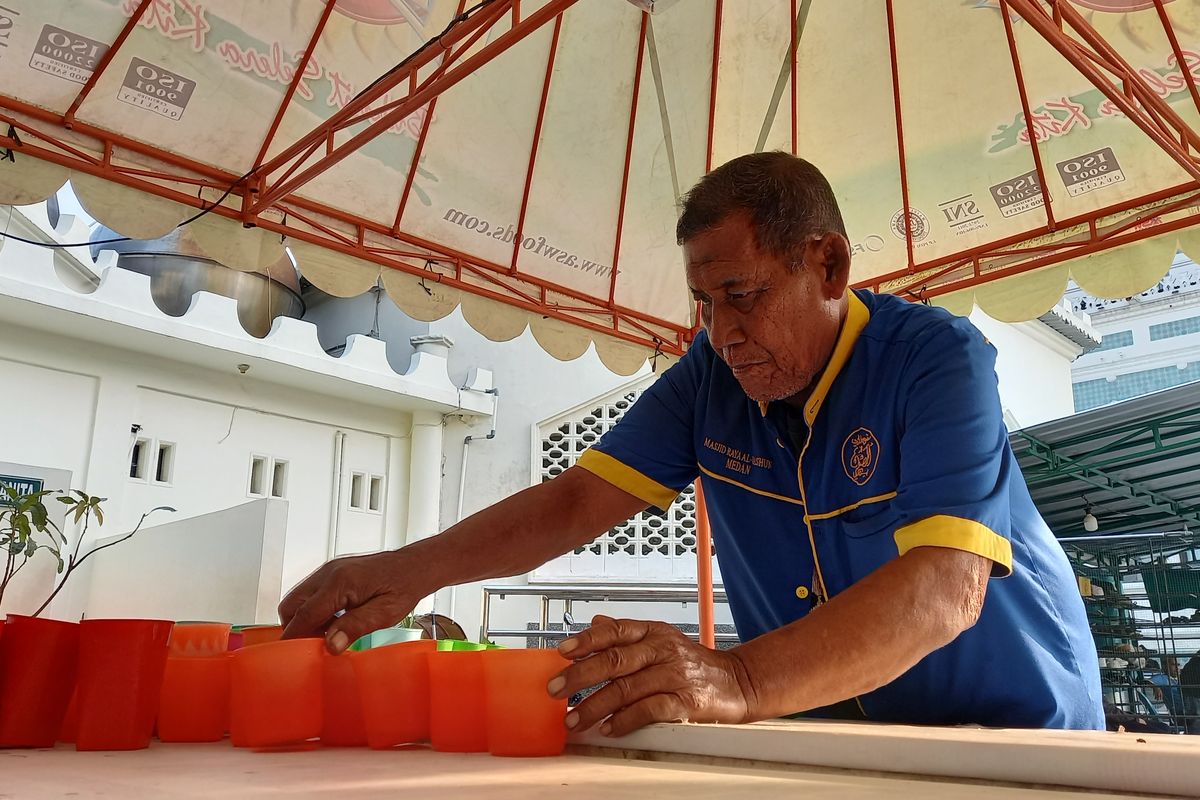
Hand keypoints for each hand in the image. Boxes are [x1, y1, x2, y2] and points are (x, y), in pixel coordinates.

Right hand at [278, 550, 421, 652]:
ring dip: (305, 620)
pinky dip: (314, 611)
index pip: (303, 615)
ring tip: (329, 634)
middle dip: (295, 628)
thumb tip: (330, 646)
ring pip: (298, 599)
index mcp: (340, 582)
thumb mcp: (385, 613)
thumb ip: (355, 627)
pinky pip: (311, 595)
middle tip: (315, 646)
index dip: (295, 638)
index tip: (292, 658)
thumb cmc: (404, 586)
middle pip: (291, 605)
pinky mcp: (333, 573)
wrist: (414, 566)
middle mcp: (328, 573)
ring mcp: (329, 571)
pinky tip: (335, 621)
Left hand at [548, 615, 754, 736]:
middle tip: (557, 690)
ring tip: (575, 718)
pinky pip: (648, 710)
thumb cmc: (694, 663)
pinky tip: (608, 727)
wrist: (737, 681)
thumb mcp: (661, 639)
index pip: (614, 631)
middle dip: (579, 677)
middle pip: (614, 661)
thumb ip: (627, 634)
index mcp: (654, 632)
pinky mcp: (686, 701)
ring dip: (595, 706)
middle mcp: (663, 649)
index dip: (586, 640)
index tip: (562, 652)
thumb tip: (595, 623)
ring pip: (626, 689)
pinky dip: (624, 720)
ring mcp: (675, 675)